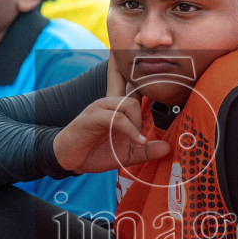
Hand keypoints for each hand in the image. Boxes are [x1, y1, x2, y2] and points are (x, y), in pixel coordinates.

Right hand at [51, 62, 171, 173]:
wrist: (69, 160)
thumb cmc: (95, 153)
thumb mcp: (126, 155)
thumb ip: (146, 151)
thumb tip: (168, 148)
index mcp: (117, 108)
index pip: (131, 85)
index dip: (141, 80)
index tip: (152, 78)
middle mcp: (109, 103)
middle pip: (135, 96)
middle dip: (142, 119)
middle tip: (140, 140)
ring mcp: (100, 108)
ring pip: (128, 104)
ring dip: (137, 125)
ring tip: (138, 143)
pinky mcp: (92, 117)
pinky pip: (117, 118)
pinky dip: (130, 131)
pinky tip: (136, 143)